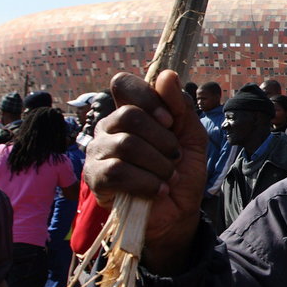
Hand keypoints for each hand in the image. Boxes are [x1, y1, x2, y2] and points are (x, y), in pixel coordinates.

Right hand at [84, 71, 207, 273]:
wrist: (179, 212)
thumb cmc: (181, 171)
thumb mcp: (191, 136)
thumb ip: (181, 107)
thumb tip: (167, 74)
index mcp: (129, 112)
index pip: (124, 84)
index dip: (150, 99)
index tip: (170, 122)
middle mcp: (108, 127)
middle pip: (129, 115)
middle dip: (162, 139)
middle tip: (174, 157)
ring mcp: (97, 152)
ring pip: (127, 144)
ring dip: (159, 164)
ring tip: (168, 176)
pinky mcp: (94, 179)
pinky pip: (118, 172)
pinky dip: (148, 182)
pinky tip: (159, 190)